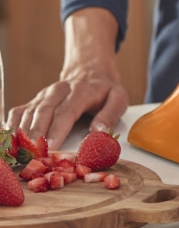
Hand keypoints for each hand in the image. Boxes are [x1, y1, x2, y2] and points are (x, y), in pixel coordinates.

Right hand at [6, 8, 128, 149]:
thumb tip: (98, 131)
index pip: (67, 111)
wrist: (90, 72)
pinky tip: (10, 142)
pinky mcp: (34, 101)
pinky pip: (18, 112)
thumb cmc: (105, 91)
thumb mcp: (118, 98)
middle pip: (43, 112)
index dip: (57, 129)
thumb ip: (110, 114)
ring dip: (22, 133)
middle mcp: (59, 91)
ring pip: (28, 113)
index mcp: (81, 91)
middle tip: (33, 155)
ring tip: (20, 154)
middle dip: (37, 134)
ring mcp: (44, 95)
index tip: (51, 147)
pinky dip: (11, 127)